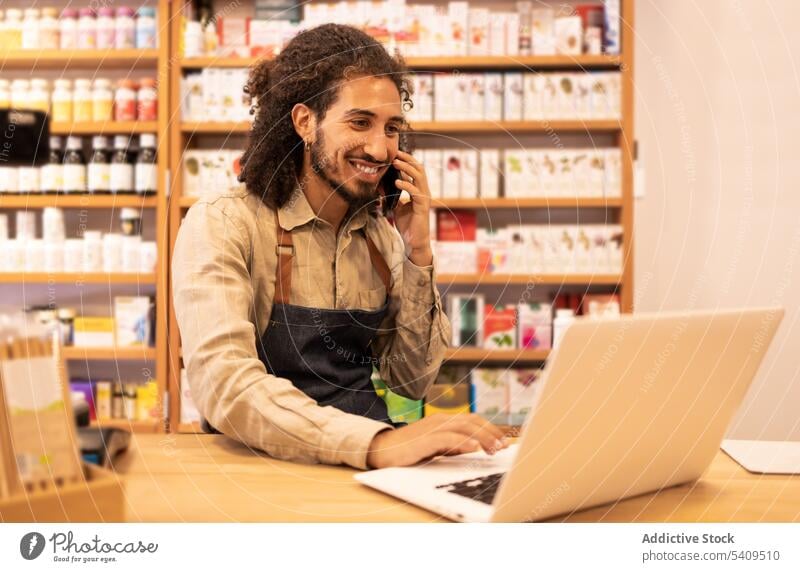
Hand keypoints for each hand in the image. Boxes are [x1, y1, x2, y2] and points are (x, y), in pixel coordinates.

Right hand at [366, 413, 509, 468]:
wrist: (381, 450)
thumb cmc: (408, 450)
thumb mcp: (435, 447)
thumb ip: (452, 445)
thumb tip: (473, 446)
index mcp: (443, 421)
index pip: (472, 420)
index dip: (490, 428)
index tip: (504, 440)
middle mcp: (440, 421)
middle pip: (471, 421)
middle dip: (491, 432)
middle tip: (504, 445)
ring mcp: (432, 428)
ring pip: (463, 428)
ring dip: (482, 437)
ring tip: (494, 448)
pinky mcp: (424, 439)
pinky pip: (447, 438)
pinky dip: (463, 442)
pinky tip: (474, 448)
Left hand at [391, 150, 432, 265]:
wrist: (413, 241)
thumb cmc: (407, 224)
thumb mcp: (397, 207)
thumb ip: (393, 196)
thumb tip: (381, 186)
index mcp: (418, 190)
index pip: (415, 171)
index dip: (407, 161)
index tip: (395, 154)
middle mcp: (424, 192)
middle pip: (419, 170)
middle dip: (408, 160)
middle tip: (396, 154)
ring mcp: (424, 199)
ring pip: (419, 178)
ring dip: (407, 169)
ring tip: (396, 164)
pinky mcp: (422, 207)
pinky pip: (416, 192)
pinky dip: (407, 185)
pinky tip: (397, 183)